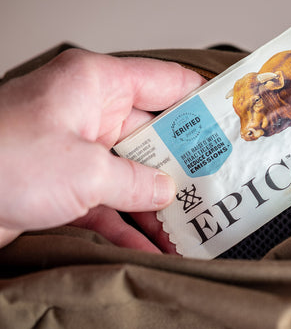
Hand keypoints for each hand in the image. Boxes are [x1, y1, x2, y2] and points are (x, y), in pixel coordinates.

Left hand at [0, 49, 204, 250]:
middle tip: (216, 182)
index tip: (230, 120)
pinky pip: (108, 199)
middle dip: (184, 162)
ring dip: (157, 199)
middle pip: (154, 133)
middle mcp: (90, 110)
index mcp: (98, 84)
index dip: (202, 100)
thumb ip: (137, 180)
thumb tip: (166, 191)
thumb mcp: (87, 171)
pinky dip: (127, 222)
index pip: (167, 82)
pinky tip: (151, 246)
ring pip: (133, 169)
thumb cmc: (2, 161)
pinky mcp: (64, 180)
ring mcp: (78, 147)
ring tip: (191, 221)